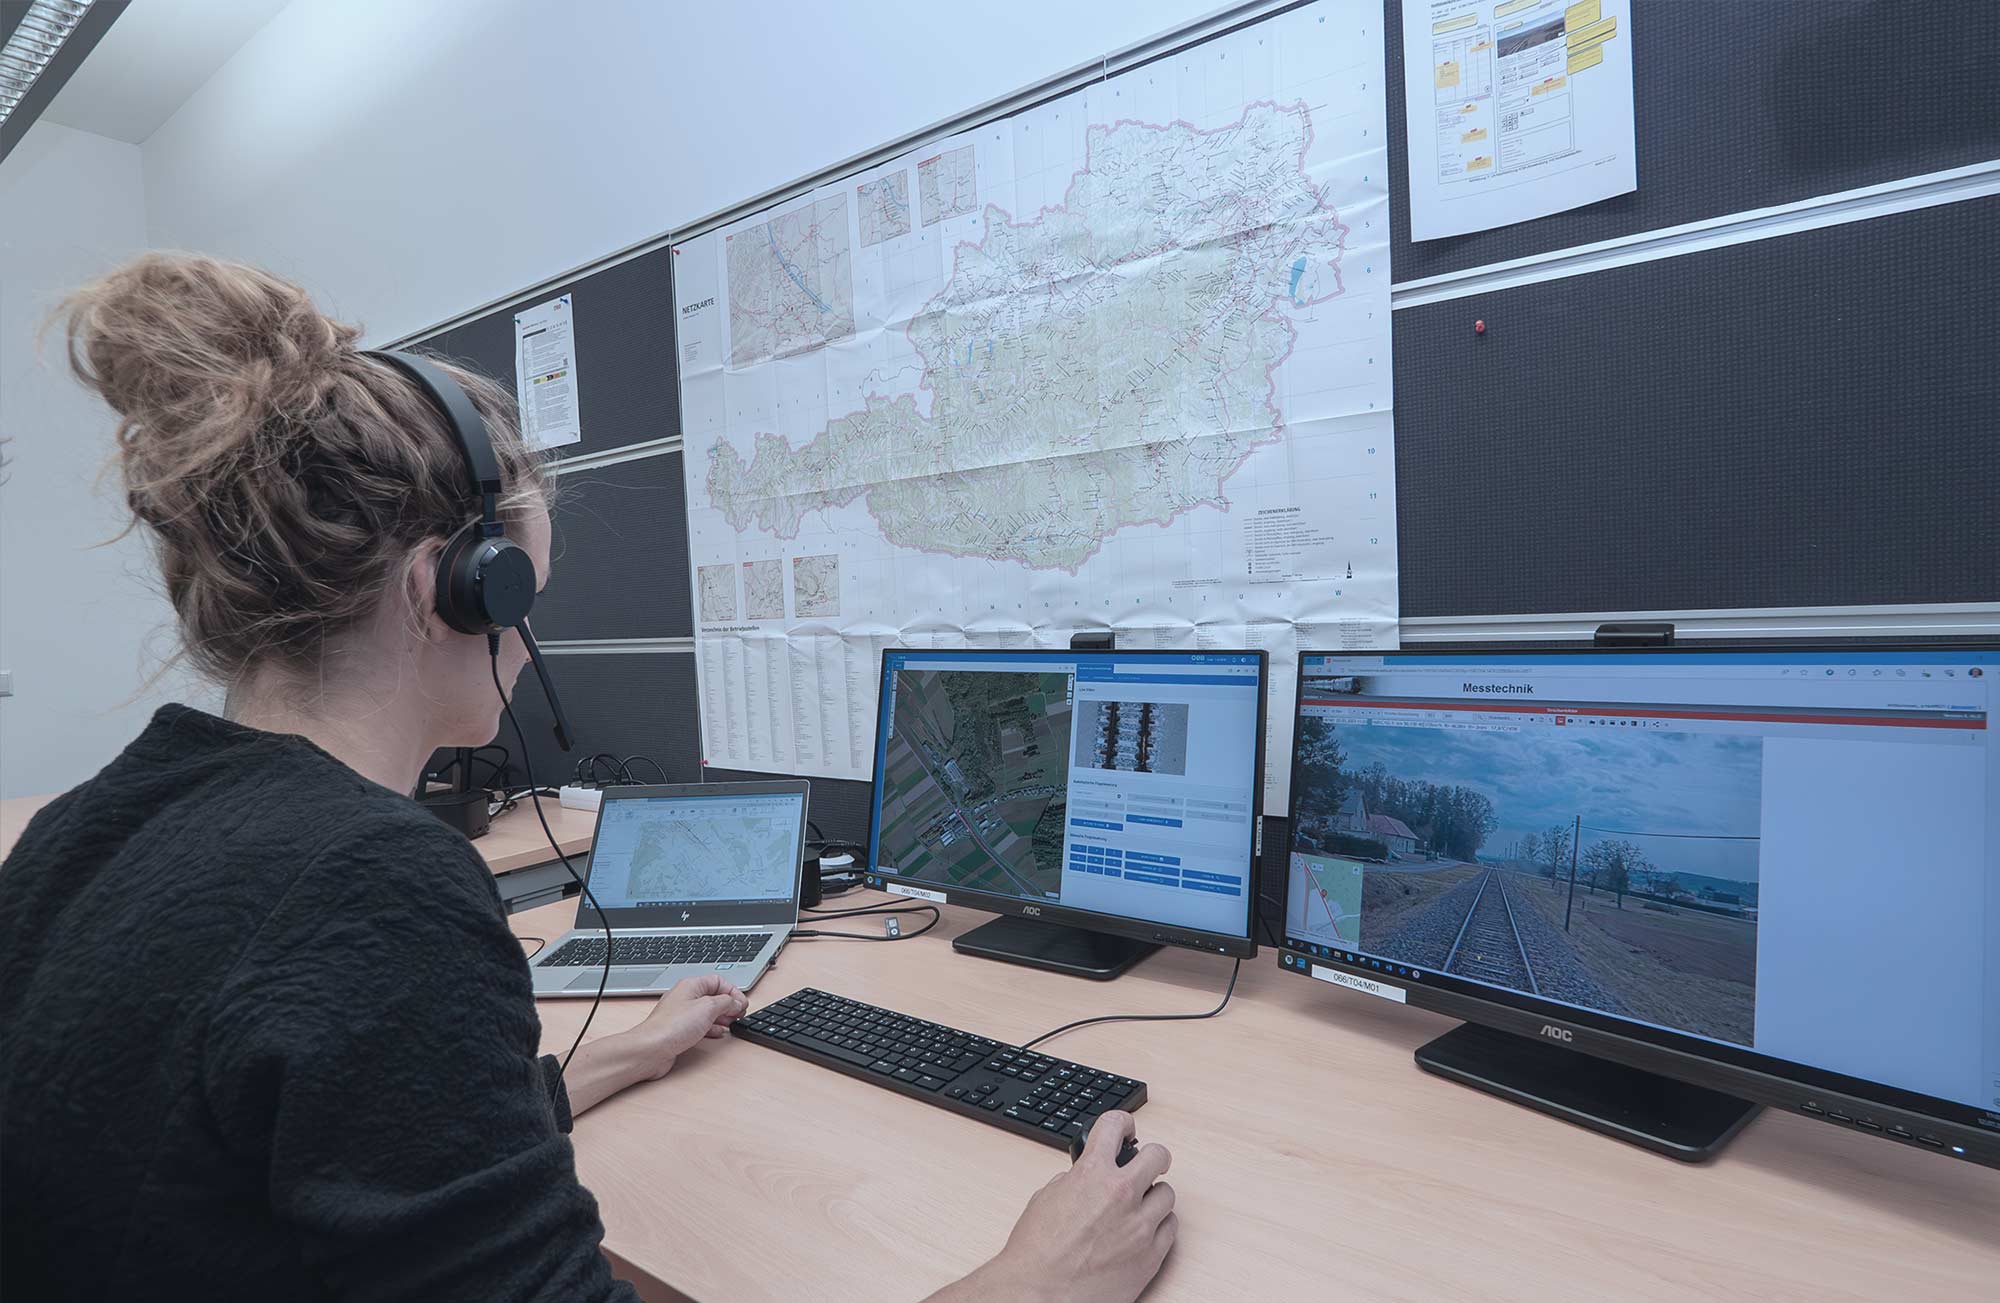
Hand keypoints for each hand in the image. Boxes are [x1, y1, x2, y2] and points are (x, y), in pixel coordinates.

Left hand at [627, 973, 747, 1079]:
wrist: (651, 1049)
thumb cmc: (673, 1026)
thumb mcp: (708, 1008)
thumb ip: (726, 1002)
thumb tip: (735, 1002)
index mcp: (691, 985)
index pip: (718, 981)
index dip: (733, 991)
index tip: (742, 1004)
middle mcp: (685, 997)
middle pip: (713, 995)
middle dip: (729, 1004)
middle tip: (739, 1014)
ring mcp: (681, 1014)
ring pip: (707, 1011)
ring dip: (721, 1016)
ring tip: (731, 1023)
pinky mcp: (679, 1029)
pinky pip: (700, 1024)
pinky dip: (711, 1028)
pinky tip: (717, 1033)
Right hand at [964, 1111, 1175, 1302]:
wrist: (1039, 1294)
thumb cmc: (1036, 1253)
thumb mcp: (1046, 1198)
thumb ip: (1074, 1180)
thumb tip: (1086, 1177)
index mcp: (1092, 1175)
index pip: (1115, 1126)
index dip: (1122, 1122)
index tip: (1125, 1128)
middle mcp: (1121, 1195)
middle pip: (1158, 1156)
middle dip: (1151, 1157)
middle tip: (1145, 1165)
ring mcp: (1140, 1226)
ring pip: (1168, 1195)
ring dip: (1153, 1197)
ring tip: (1139, 1207)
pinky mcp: (1151, 1256)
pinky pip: (1170, 1229)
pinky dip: (1158, 1227)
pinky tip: (1144, 1231)